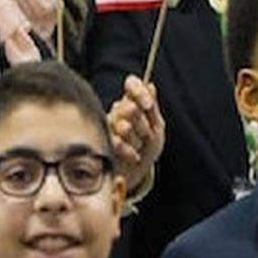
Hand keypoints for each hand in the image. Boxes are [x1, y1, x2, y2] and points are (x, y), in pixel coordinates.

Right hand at [107, 75, 164, 189]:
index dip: (139, 92)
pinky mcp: (101, 141)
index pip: (132, 84)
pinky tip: (133, 156)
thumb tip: (150, 85)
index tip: (148, 106)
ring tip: (138, 147)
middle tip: (145, 135)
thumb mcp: (156, 128)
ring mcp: (107, 125)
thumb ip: (152, 108)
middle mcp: (117, 110)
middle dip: (142, 124)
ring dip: (136, 139)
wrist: (136, 173)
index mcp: (132, 102)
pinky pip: (115, 141)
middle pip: (129, 106)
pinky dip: (129, 150)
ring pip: (123, 125)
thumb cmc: (146, 149)